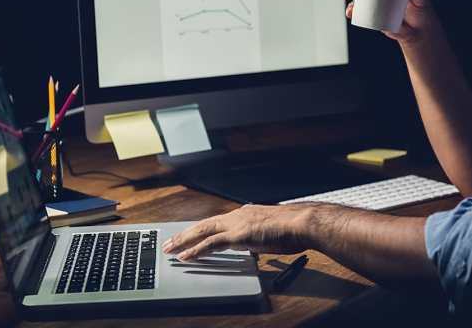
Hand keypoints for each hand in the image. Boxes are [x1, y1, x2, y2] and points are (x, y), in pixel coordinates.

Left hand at [162, 204, 312, 260]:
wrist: (302, 223)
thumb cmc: (292, 229)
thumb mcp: (271, 234)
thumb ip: (259, 238)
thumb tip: (255, 247)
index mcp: (244, 214)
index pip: (216, 223)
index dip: (200, 230)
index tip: (188, 236)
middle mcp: (237, 215)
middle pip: (203, 225)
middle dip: (184, 234)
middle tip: (169, 242)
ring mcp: (236, 224)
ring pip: (202, 232)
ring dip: (184, 241)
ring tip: (169, 249)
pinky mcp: (238, 235)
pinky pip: (211, 244)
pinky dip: (196, 250)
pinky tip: (186, 257)